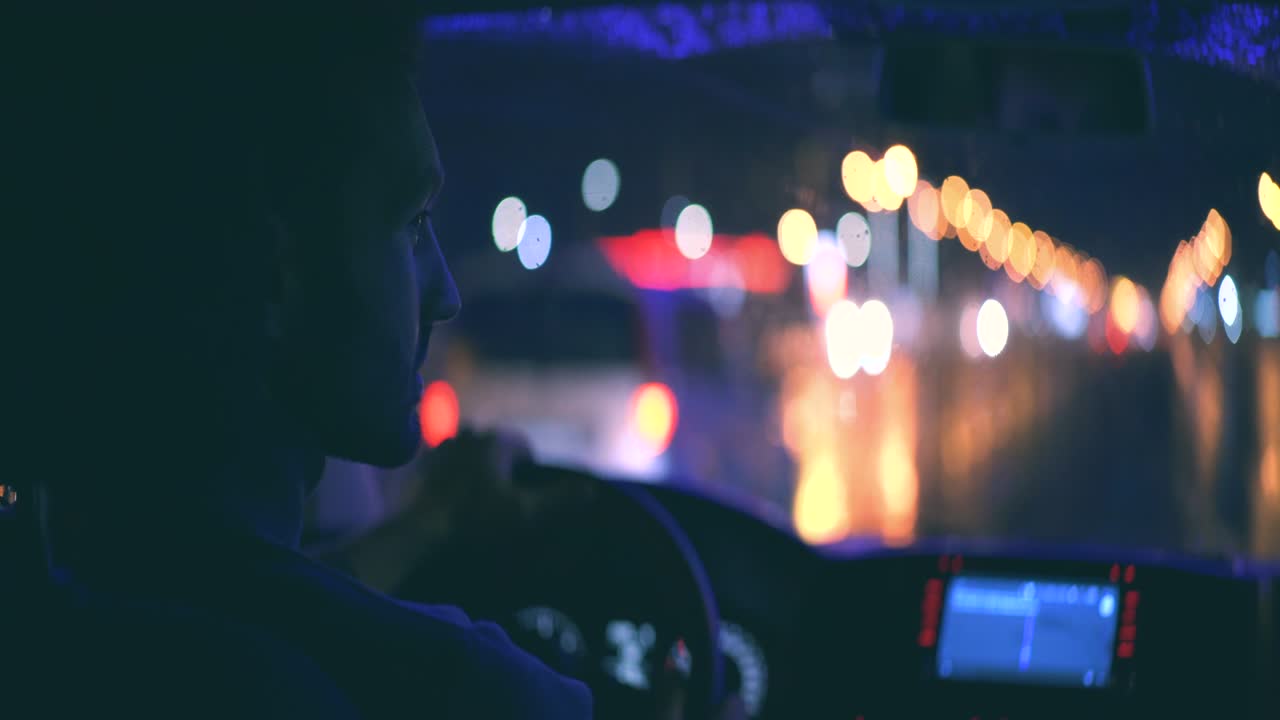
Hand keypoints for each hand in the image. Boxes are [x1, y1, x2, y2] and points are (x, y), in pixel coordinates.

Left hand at [412, 427, 591, 539]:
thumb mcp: (525, 513)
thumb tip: (591, 490)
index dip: (529, 472)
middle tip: (501, 501)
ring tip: (477, 499)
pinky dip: (454, 474)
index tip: (523, 497)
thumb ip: (560, 499)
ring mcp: (444, 444)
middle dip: (503, 468)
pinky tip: (454, 498)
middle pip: (498, 448)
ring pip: (473, 453)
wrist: (420, 529)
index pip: (525, 447)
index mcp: (497, 439)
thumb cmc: (475, 520)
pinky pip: (448, 462)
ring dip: (478, 469)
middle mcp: (471, 432)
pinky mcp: (423, 460)